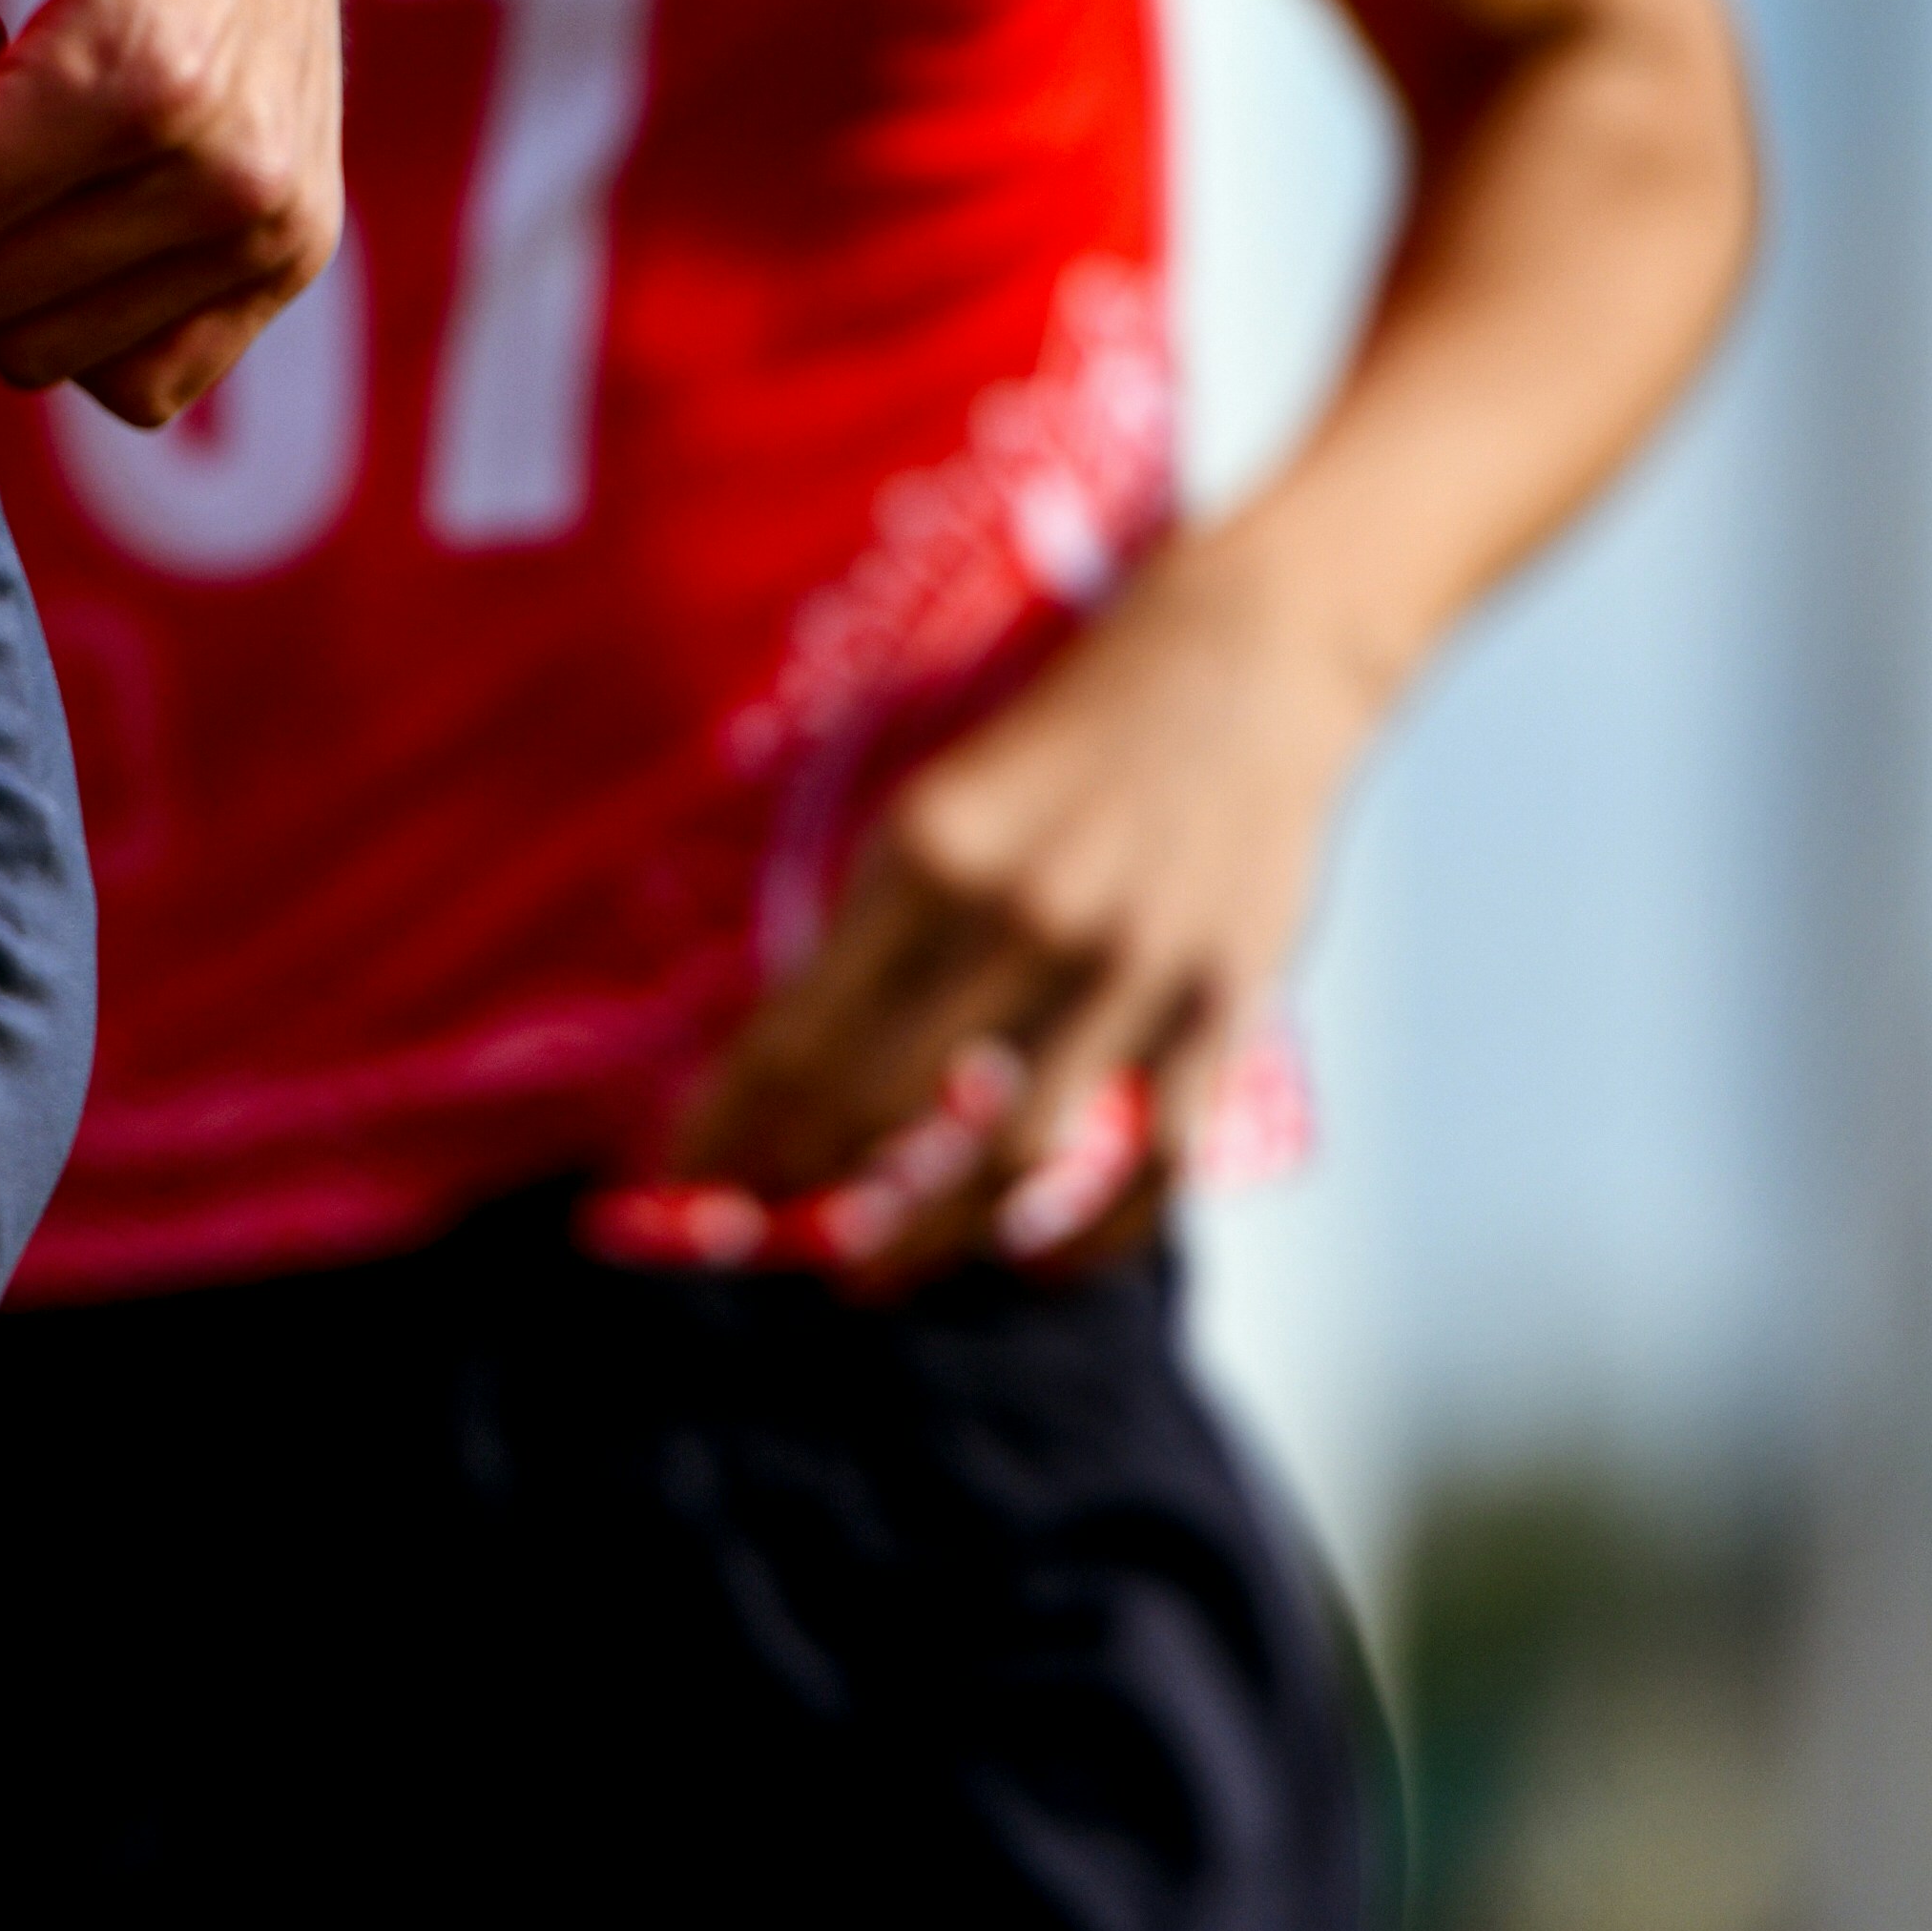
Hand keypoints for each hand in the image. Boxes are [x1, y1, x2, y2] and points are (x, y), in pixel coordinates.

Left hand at [646, 541, 1380, 1289]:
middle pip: (881, 1108)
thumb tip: (791, 1059)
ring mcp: (1128, 967)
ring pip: (1008, 1158)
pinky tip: (1038, 1258)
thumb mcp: (946, 798)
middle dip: (803, 1190)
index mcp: (930, 852)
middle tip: (760, 1235)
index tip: (683, 1186)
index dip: (730, 1127)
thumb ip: (880, 922)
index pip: (796, 1033)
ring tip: (872, 1271)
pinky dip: (1092, 1233)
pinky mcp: (1221, 1001)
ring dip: (926, 1237)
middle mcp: (1022, 916)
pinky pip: (1153, 1160)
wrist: (1248, 659)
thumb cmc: (1072, 733)